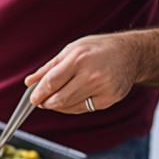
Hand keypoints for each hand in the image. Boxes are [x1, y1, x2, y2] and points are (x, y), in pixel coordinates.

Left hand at [25, 33, 139, 113]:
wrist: (130, 53)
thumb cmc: (97, 49)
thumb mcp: (70, 50)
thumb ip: (49, 68)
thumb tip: (29, 82)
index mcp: (79, 59)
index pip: (51, 82)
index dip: (38, 93)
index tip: (33, 98)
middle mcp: (92, 75)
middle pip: (60, 99)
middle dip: (46, 103)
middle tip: (41, 102)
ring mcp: (103, 88)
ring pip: (70, 107)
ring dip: (58, 106)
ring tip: (54, 100)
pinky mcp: (110, 99)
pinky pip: (84, 108)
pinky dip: (73, 107)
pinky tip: (71, 99)